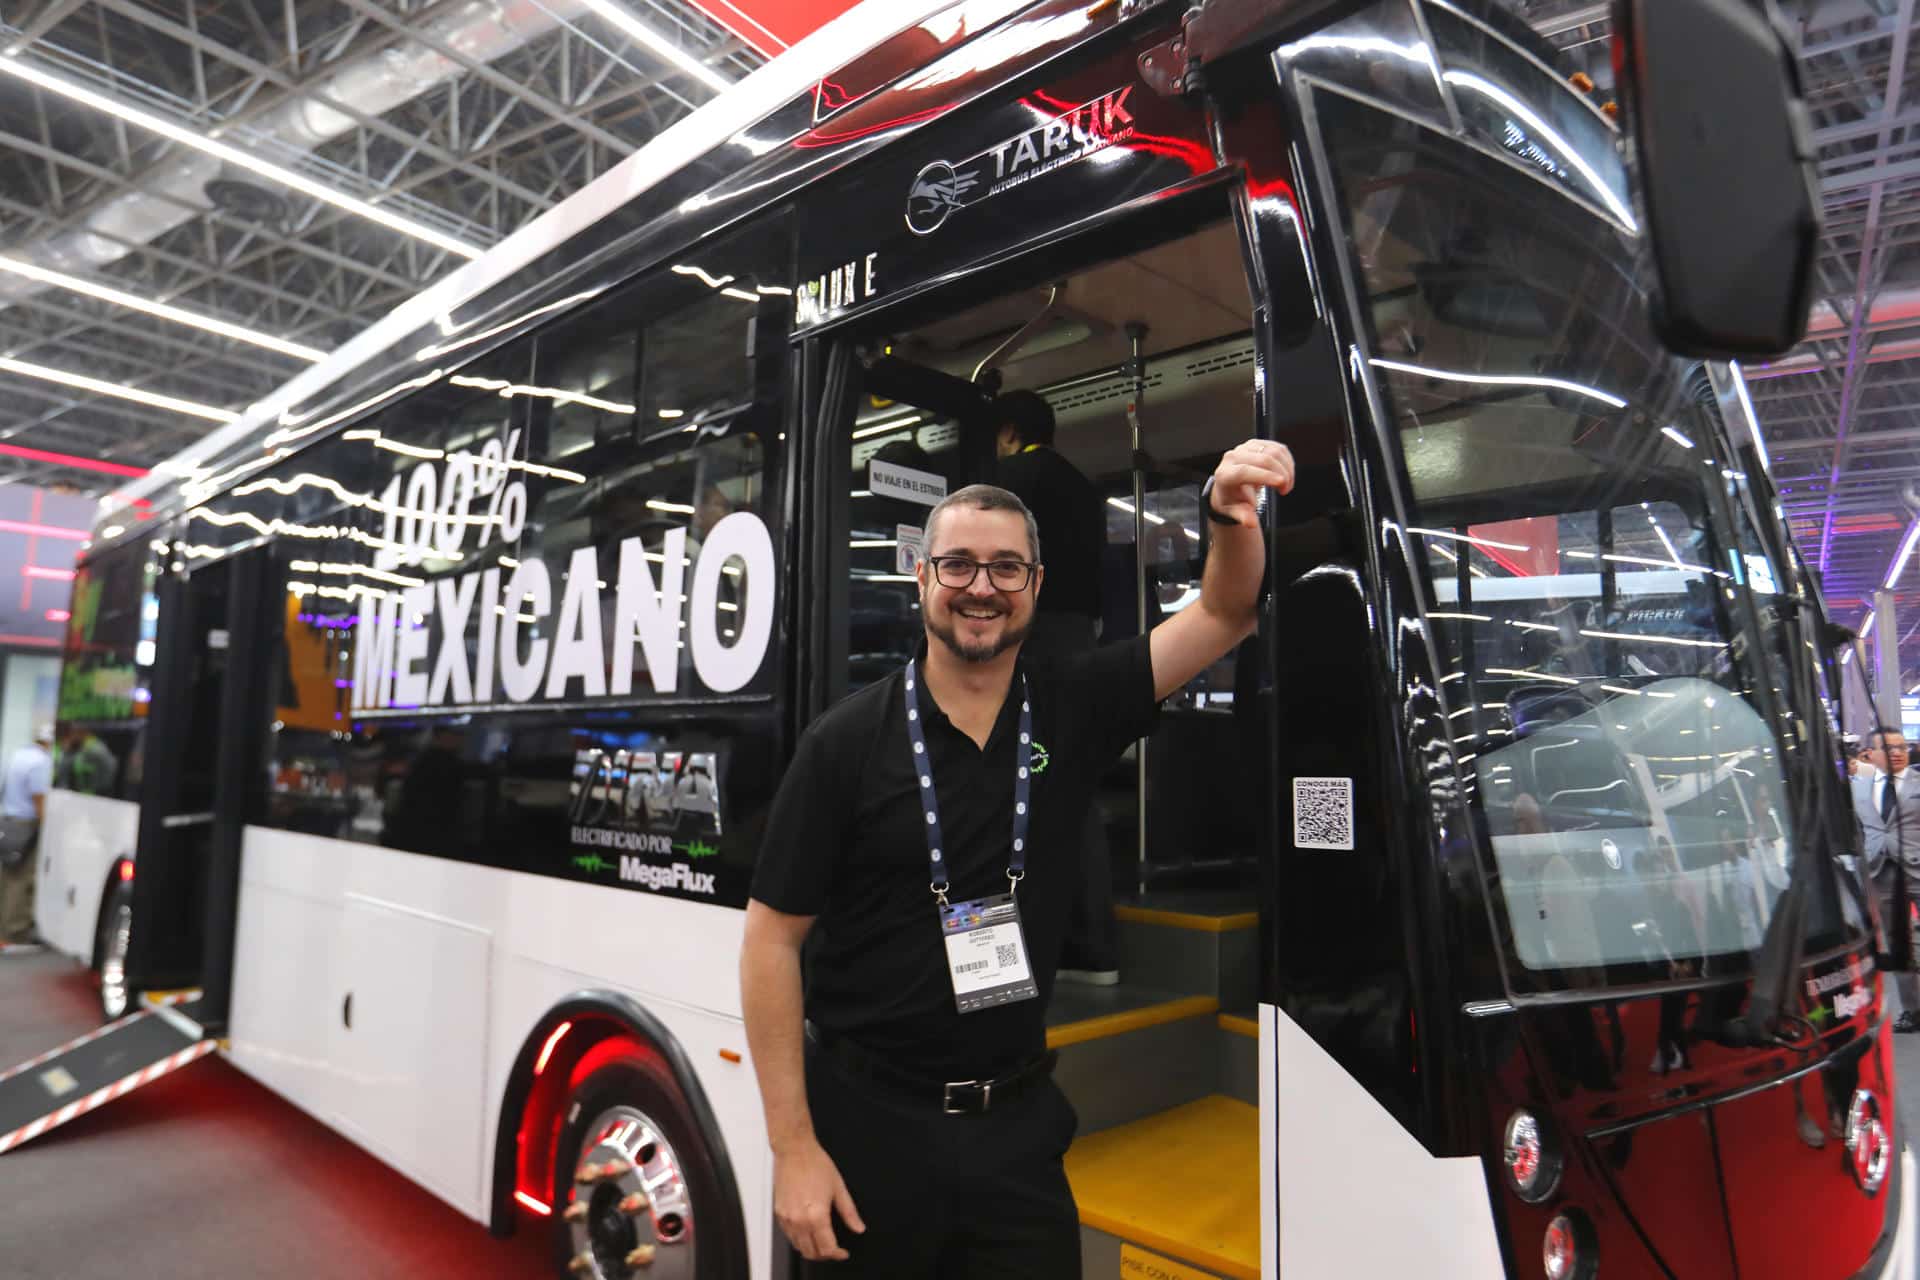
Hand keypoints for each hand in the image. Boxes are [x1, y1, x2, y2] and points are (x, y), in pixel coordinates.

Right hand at [773, 1136, 864, 1261]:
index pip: (826, 1248)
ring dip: (811, 1249)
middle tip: (834, 1249)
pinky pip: (789, 1235)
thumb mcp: (839, 1187)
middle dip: (824, 1255)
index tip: (843, 1252)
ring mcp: (787, 1218)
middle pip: (811, 1252)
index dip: (837, 1254)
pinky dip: (799, 1239)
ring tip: (822, 1241)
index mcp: (816, 1215)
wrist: (794, 1150)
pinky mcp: (779, 1213)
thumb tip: (858, 1227)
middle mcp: (799, 1220)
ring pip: (798, 1247)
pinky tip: (808, 1231)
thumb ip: (849, 1212)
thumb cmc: (815, 1163)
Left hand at [1208, 439, 1295, 526]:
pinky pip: (1278, 449)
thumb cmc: (1232, 499)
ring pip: (1273, 452)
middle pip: (1262, 459)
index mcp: (1224, 474)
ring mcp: (1245, 448)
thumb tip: (1251, 523)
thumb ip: (1243, 516)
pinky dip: (1287, 462)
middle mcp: (1232, 457)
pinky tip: (1287, 474)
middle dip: (1281, 474)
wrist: (1230, 485)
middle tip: (1285, 490)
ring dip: (1286, 469)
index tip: (1281, 483)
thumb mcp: (1235, 511)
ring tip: (1285, 485)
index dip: (1264, 476)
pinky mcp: (1257, 444)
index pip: (1244, 471)